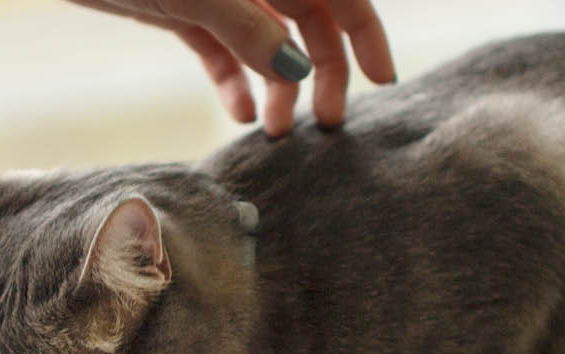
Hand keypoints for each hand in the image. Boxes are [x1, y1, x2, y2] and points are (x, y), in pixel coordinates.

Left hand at [69, 0, 395, 135]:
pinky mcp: (182, 9)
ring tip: (275, 132)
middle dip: (322, 72)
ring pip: (266, 41)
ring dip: (277, 85)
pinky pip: (222, 49)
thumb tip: (298, 69)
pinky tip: (241, 113)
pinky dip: (234, 80)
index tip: (383, 81)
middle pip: (308, 21)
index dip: (365, 33)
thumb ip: (249, 27)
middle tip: (325, 125)